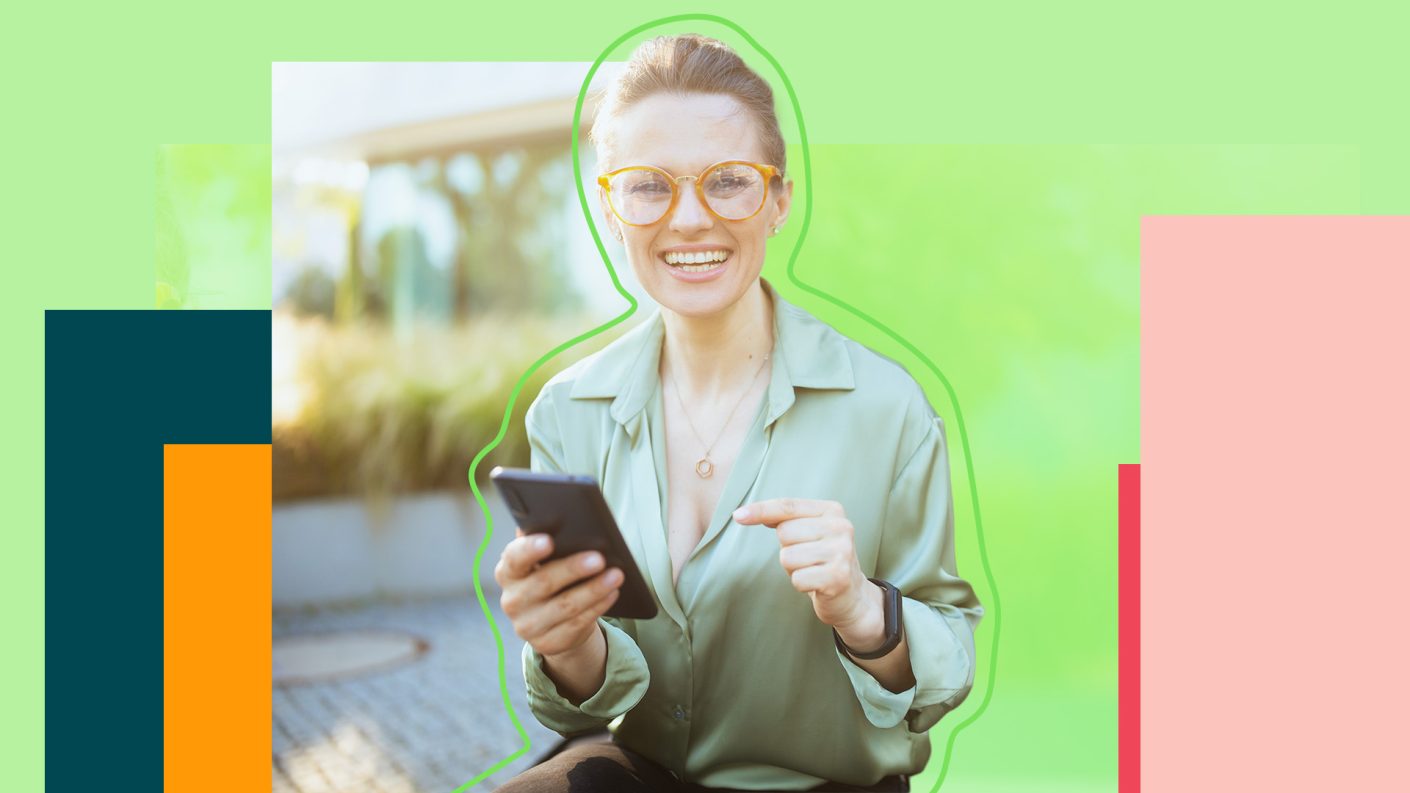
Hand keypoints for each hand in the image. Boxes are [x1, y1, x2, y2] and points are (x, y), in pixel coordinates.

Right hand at [494, 527, 624, 659]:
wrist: (552, 623)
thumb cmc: (550, 579)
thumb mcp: (544, 562)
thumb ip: (547, 542)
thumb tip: (560, 520)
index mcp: (508, 572)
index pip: (514, 559)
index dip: (529, 549)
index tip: (549, 541)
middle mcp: (512, 600)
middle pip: (544, 582)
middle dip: (573, 569)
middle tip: (599, 558)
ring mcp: (527, 625)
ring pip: (565, 606)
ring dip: (593, 590)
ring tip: (616, 575)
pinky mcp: (547, 643)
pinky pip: (576, 624)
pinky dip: (597, 607)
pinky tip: (612, 594)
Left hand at [733, 498, 877, 632]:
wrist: (853, 596)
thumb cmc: (821, 560)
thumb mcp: (808, 532)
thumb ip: (784, 519)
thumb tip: (745, 514)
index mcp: (832, 510)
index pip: (788, 506)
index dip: (761, 510)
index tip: (738, 516)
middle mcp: (841, 527)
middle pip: (785, 533)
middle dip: (787, 548)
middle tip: (807, 558)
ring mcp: (842, 552)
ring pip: (788, 557)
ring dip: (793, 569)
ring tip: (812, 570)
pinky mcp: (838, 577)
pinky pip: (797, 579)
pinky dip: (800, 585)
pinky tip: (816, 584)